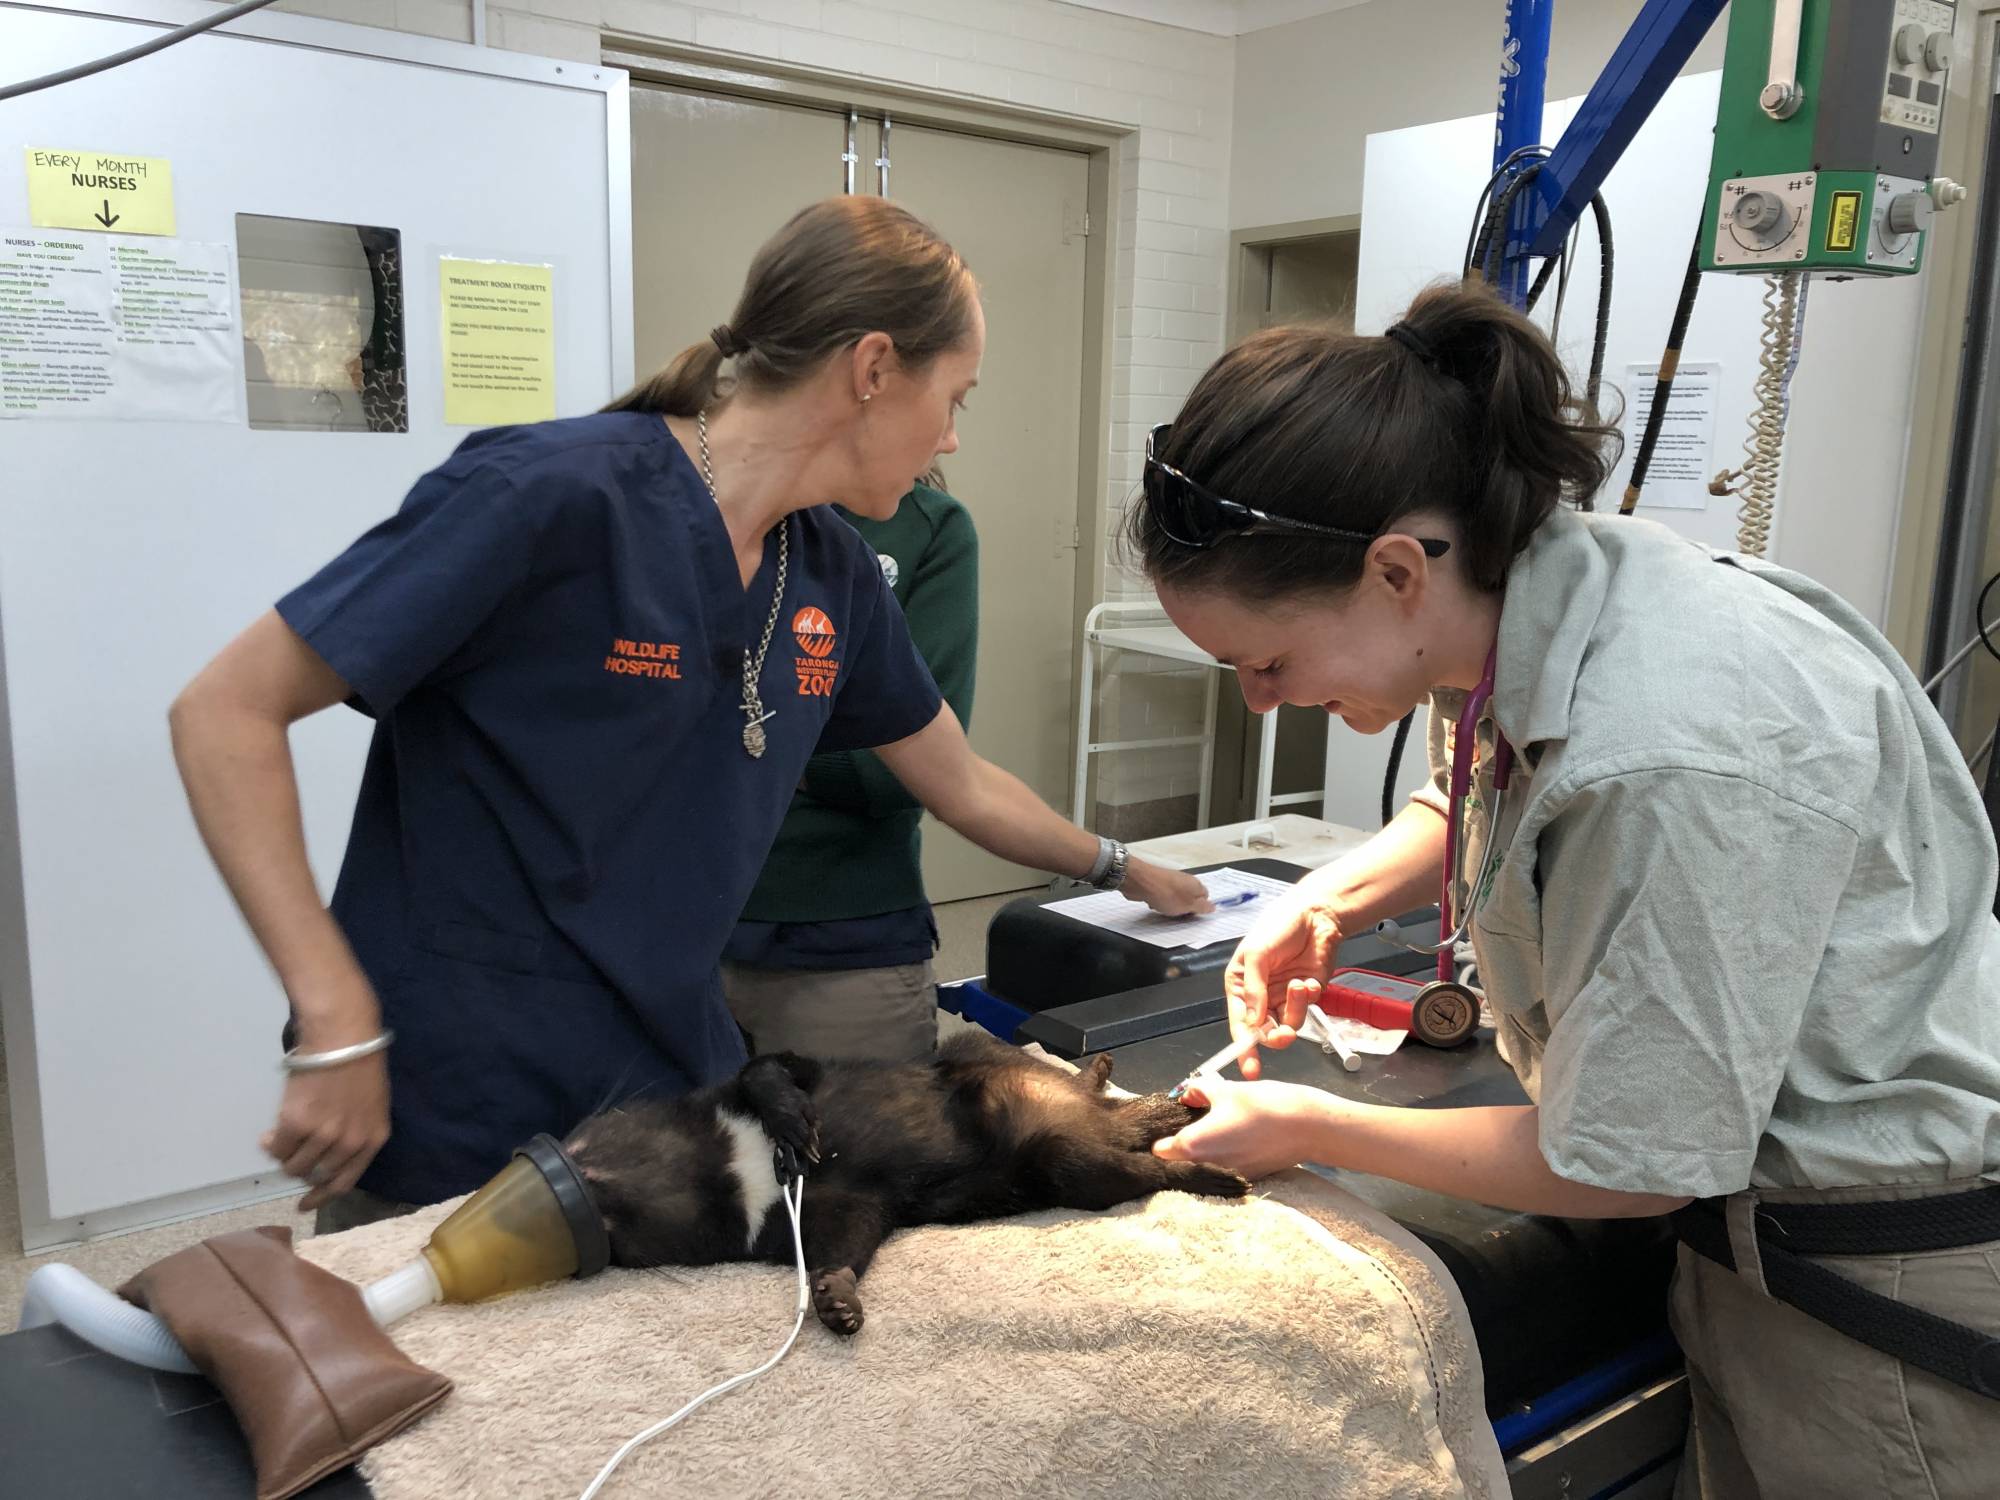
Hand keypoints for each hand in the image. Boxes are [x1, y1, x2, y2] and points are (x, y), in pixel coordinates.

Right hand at [264, 1047, 390, 1212]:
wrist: (342, 1038)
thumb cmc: (359, 1064)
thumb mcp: (371, 1104)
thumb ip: (354, 1131)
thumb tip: (322, 1153)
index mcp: (373, 1139)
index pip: (345, 1183)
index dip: (322, 1196)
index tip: (305, 1204)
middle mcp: (350, 1144)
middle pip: (316, 1175)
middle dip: (302, 1169)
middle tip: (291, 1155)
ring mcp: (323, 1136)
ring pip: (294, 1166)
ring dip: (285, 1157)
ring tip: (280, 1139)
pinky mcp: (297, 1125)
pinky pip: (277, 1149)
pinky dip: (271, 1144)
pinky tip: (271, 1134)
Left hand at [1120, 858, 1212, 916]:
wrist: (1142, 883)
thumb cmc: (1167, 894)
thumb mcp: (1190, 905)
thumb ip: (1203, 907)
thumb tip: (1213, 907)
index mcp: (1196, 884)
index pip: (1205, 897)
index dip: (1200, 907)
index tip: (1193, 915)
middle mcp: (1185, 880)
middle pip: (1190, 898)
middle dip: (1185, 908)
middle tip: (1179, 914)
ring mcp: (1171, 880)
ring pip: (1176, 898)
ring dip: (1171, 906)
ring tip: (1165, 909)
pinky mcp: (1158, 883)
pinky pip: (1163, 896)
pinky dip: (1160, 901)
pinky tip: (1155, 904)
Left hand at [1152, 1077, 1328, 1180]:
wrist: (1307, 1127)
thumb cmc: (1264, 1105)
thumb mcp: (1225, 1089)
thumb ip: (1198, 1091)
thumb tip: (1186, 1093)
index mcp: (1193, 1145)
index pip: (1159, 1151)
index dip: (1161, 1137)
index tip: (1169, 1125)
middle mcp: (1206, 1167)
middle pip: (1178, 1163)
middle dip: (1179, 1147)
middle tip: (1190, 1125)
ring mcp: (1227, 1176)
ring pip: (1201, 1168)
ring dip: (1202, 1154)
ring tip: (1214, 1131)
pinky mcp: (1246, 1178)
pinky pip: (1222, 1170)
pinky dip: (1222, 1159)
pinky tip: (1233, 1140)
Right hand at [1225, 898, 1342, 1077]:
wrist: (1315, 915)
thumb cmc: (1277, 927)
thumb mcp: (1257, 954)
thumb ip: (1254, 989)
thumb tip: (1252, 1022)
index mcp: (1241, 987)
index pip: (1240, 1024)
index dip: (1244, 1048)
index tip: (1250, 1067)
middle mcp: (1261, 997)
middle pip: (1265, 1031)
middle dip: (1275, 1035)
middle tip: (1284, 1035)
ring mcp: (1285, 998)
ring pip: (1289, 1023)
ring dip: (1295, 1007)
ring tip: (1299, 984)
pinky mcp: (1307, 995)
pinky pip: (1307, 1009)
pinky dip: (1308, 996)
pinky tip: (1308, 979)